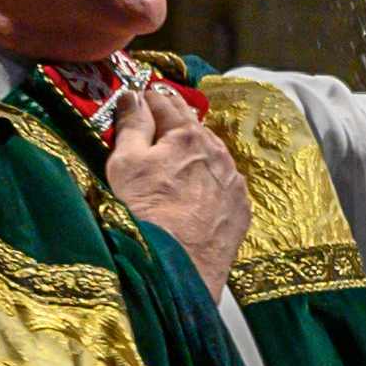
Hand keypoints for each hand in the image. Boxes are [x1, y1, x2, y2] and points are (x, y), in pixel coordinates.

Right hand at [102, 72, 250, 289]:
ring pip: (211, 155)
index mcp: (188, 134)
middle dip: (173, 125)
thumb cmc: (145, 213)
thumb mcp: (125, 163)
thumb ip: (132, 124)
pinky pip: (223, 185)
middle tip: (154, 129)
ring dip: (194, 154)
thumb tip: (133, 96)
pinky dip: (209, 183)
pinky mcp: (240, 209)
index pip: (164, 102)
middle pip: (192, 127)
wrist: (178, 269)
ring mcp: (233, 181)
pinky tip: (194, 195)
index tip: (137, 99)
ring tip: (174, 165)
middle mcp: (218, 151)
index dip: (147, 99)